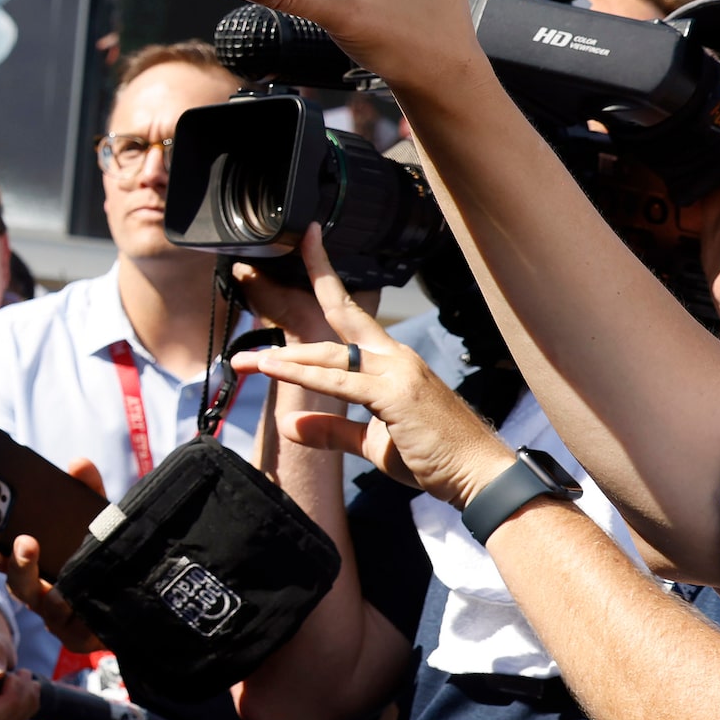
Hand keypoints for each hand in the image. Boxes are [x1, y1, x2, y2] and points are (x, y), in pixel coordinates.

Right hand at [0, 458, 106, 654]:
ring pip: (42, 603)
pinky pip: (73, 627)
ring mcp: (59, 617)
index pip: (7, 558)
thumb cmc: (108, 559)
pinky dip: (75, 611)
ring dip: (45, 585)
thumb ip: (88, 492)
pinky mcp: (80, 635)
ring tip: (51, 565)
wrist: (143, 596)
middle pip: (18, 582)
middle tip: (24, 541)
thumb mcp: (101, 521)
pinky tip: (79, 597)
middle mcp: (42, 593)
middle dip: (16, 563)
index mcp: (37, 566)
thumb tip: (78, 464)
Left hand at [233, 227, 516, 507]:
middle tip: (242, 333)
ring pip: (331, 355)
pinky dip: (306, 376)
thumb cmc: (433, 456)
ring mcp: (398, 372)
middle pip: (334, 326)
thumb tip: (289, 424)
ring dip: (286, 360)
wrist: (478, 476)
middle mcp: (394, 356)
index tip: (305, 242)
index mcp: (391, 359)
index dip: (325, 275)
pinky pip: (342, 383)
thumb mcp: (373, 441)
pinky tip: (274, 371)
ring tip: (247, 360)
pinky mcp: (396, 395)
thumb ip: (333, 429)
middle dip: (286, 329)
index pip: (350, 312)